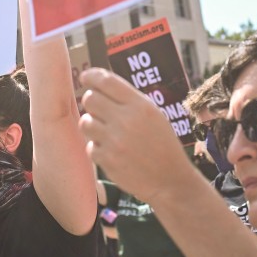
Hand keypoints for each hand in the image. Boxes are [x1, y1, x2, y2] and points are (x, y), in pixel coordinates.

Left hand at [78, 68, 195, 203]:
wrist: (170, 180)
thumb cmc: (162, 145)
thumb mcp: (154, 115)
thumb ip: (129, 100)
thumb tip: (100, 85)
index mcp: (140, 105)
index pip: (106, 81)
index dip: (92, 76)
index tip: (86, 77)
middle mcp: (126, 120)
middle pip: (90, 99)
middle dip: (91, 102)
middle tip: (99, 110)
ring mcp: (115, 141)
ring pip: (85, 122)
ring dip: (92, 125)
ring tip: (105, 132)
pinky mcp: (107, 160)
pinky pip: (90, 146)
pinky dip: (97, 148)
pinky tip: (111, 151)